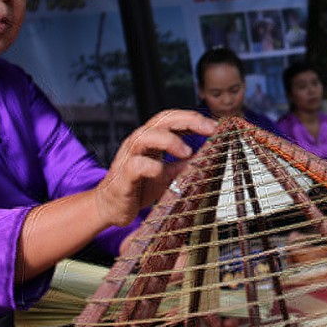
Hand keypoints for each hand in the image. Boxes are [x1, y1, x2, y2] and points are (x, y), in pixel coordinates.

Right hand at [95, 110, 216, 227]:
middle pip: (162, 120)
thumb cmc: (140, 187)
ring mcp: (129, 157)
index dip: (193, 119)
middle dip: (188, 121)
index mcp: (151, 139)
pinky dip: (151, 167)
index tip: (216, 126)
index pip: (172, 119)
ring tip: (188, 152)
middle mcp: (139, 142)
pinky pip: (136, 165)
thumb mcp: (168, 176)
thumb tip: (208, 159)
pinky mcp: (123, 176)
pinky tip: (162, 173)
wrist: (111, 207)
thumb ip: (184, 166)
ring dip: (169, 140)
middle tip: (210, 129)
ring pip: (146, 136)